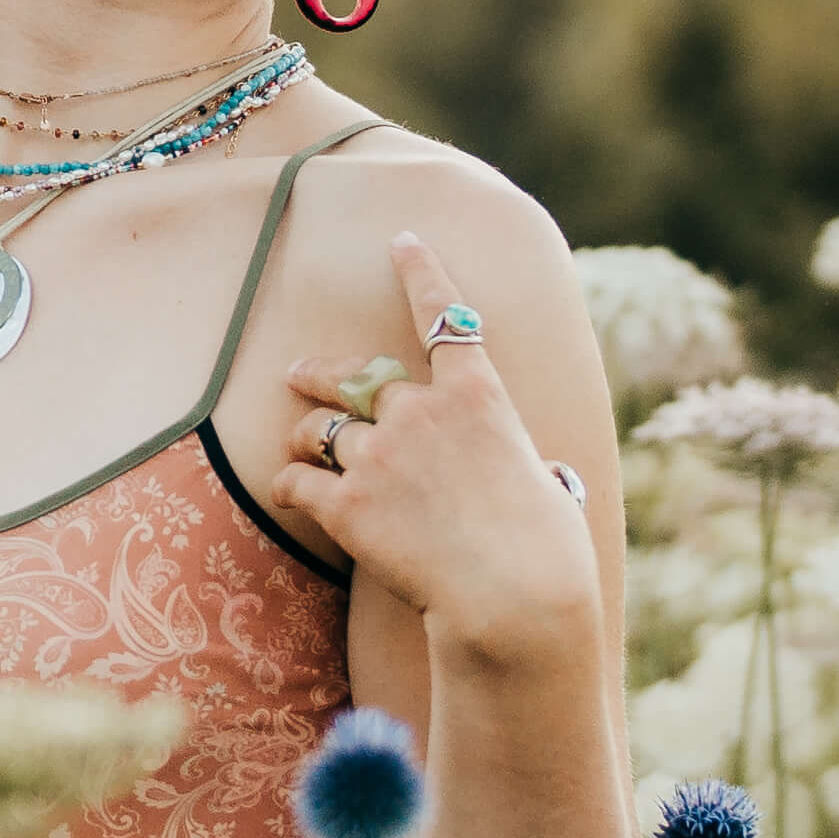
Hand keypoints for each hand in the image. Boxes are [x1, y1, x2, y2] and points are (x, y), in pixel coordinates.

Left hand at [250, 225, 594, 643]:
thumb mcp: (551, 487)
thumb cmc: (548, 551)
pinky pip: (298, 480)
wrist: (513, 596)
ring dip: (304, 435)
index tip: (403, 241)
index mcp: (480, 396)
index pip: (447, 318)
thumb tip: (549, 481)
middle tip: (298, 374)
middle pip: (355, 376)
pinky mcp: (348, 502)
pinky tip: (287, 494)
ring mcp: (381, 454)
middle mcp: (422, 412)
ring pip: (318, 428)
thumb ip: (531, 469)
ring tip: (297, 446)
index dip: (422, 274)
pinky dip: (290, 485)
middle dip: (320, 372)